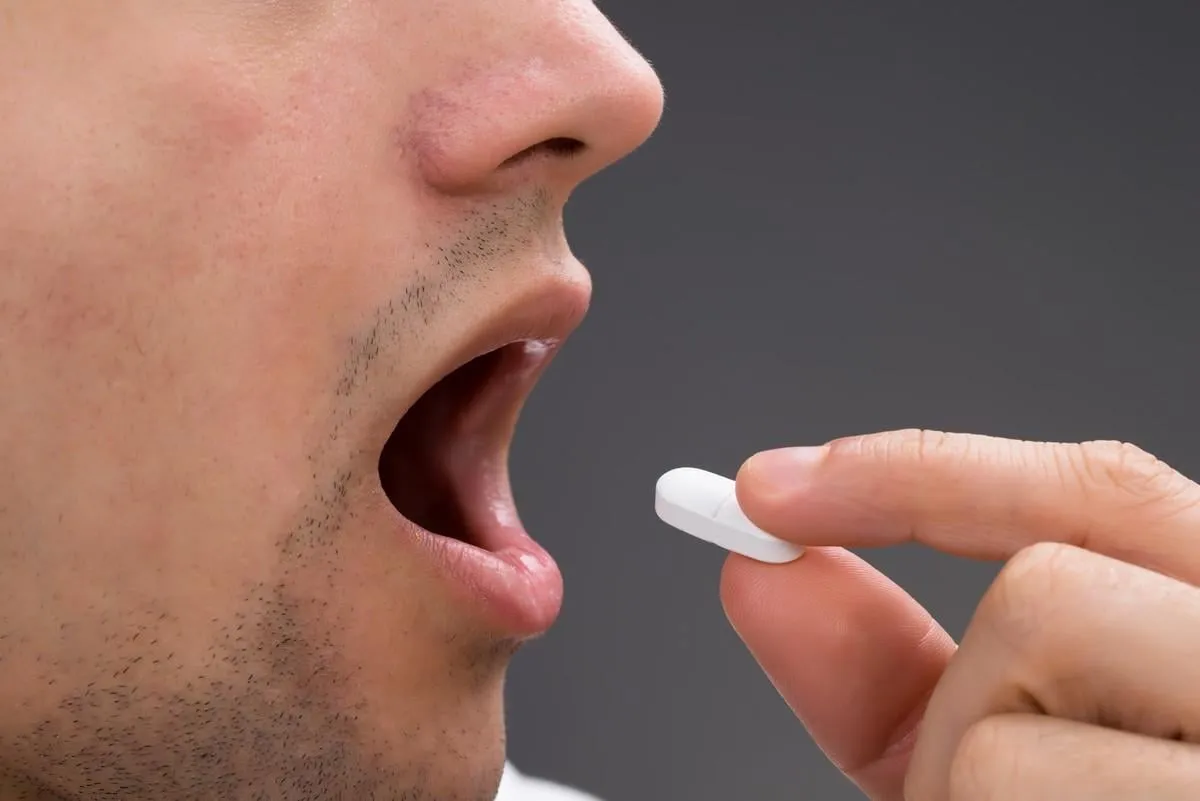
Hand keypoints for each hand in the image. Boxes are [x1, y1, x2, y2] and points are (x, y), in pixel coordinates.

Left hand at [720, 430, 1199, 799]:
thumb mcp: (1019, 764)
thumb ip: (902, 674)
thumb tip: (768, 580)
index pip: (1102, 491)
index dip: (921, 475)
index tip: (770, 494)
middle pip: (1040, 599)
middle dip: (960, 710)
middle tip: (986, 799)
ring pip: (1003, 732)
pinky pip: (1008, 797)